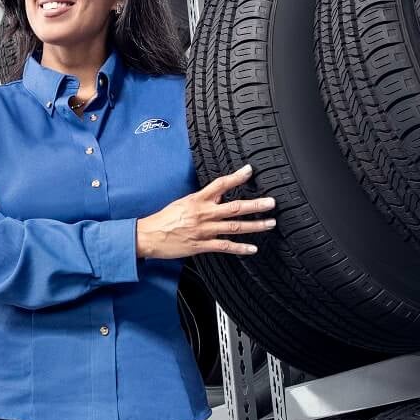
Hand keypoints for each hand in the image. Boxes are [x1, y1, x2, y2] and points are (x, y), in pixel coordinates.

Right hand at [135, 164, 276, 259]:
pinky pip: (225, 246)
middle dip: (255, 205)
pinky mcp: (201, 245)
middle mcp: (203, 214)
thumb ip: (202, 200)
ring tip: (270, 223)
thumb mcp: (182, 203)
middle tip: (271, 203)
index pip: (220, 185)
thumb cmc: (164, 219)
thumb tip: (218, 196)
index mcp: (197, 200)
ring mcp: (204, 230)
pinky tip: (253, 248)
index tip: (250, 171)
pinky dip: (240, 248)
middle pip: (234, 207)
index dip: (236, 177)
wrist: (148, 236)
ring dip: (254, 225)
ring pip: (234, 227)